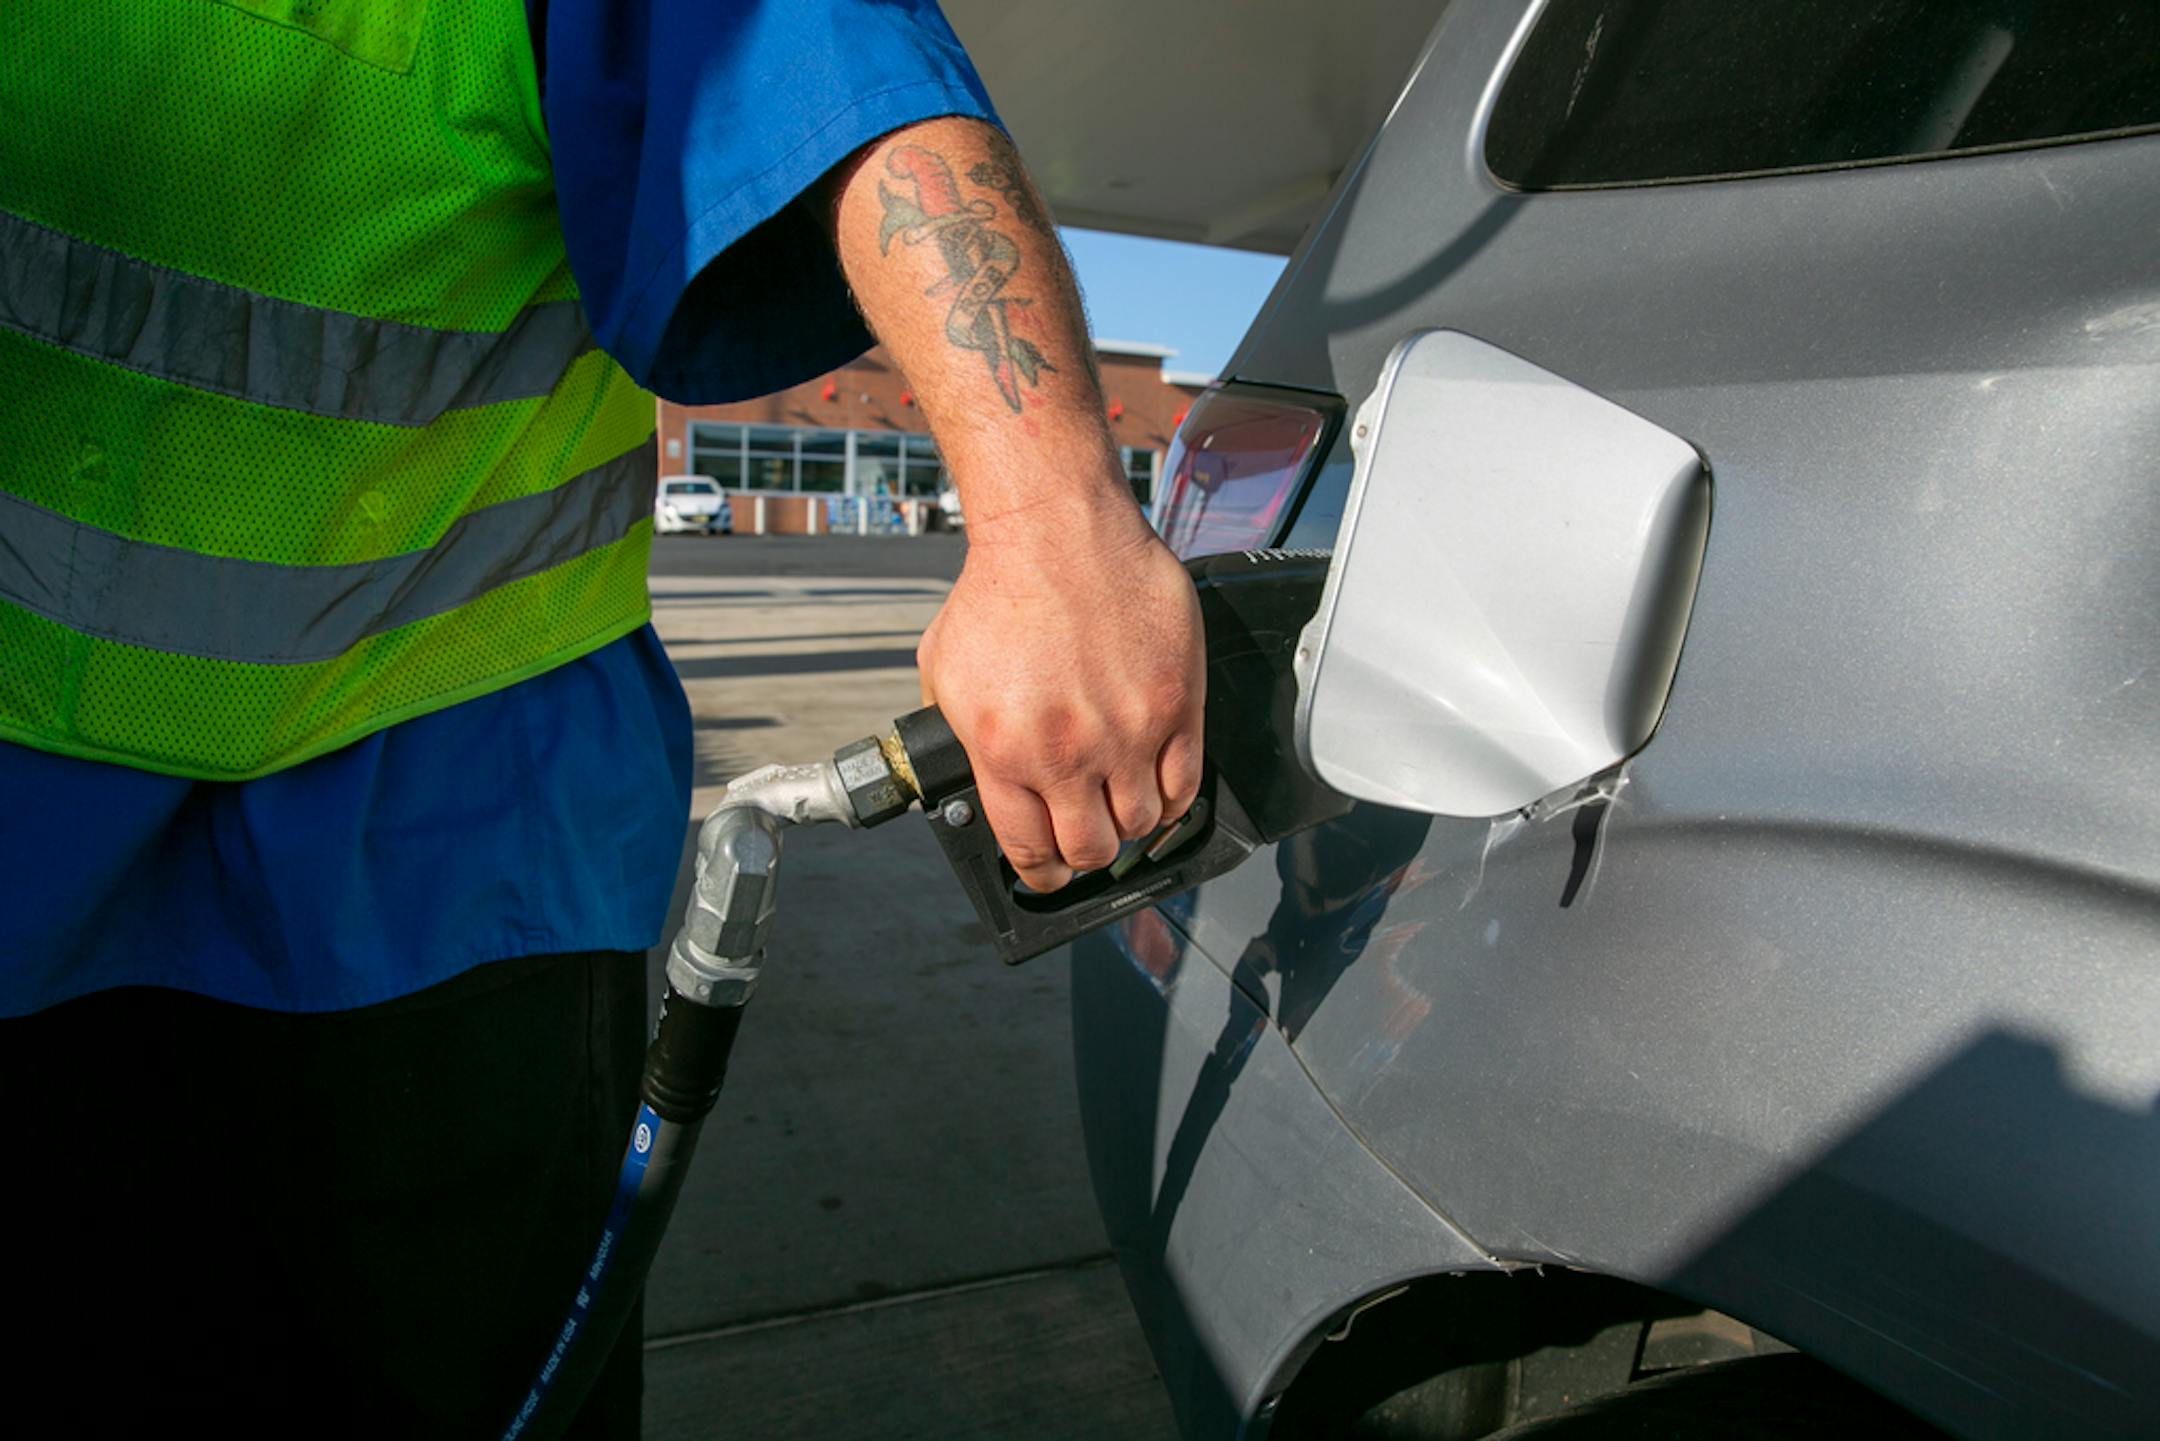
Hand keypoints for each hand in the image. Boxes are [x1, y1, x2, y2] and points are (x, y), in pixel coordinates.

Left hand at [918, 503, 1203, 892]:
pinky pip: (1186, 784)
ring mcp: (1130, 731)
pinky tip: (1156, 789)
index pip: (1028, 851)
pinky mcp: (1176, 704)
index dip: (1037, 874)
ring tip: (1117, 806)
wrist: (1057, 530)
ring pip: (1142, 825)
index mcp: (1004, 750)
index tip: (1043, 874)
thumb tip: (973, 786)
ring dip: (1128, 826)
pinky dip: (1172, 800)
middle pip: (1091, 849)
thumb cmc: (997, 591)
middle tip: (1082, 839)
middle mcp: (1069, 750)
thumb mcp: (942, 675)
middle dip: (1083, 855)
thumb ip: (958, 741)